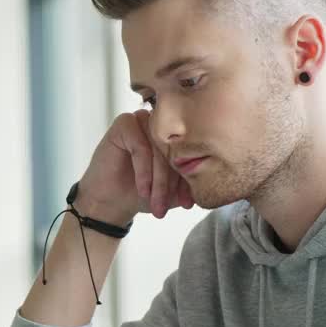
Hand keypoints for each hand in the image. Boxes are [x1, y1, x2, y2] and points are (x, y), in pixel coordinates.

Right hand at [78, 110, 195, 222]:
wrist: (111, 202)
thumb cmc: (142, 193)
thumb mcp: (173, 191)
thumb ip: (191, 182)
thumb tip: (214, 181)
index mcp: (176, 135)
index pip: (190, 154)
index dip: (189, 180)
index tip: (187, 204)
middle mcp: (161, 124)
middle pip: (175, 151)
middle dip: (173, 183)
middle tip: (167, 207)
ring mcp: (142, 120)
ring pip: (159, 150)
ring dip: (159, 181)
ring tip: (156, 203)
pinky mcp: (124, 123)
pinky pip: (140, 146)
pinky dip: (143, 171)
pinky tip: (143, 189)